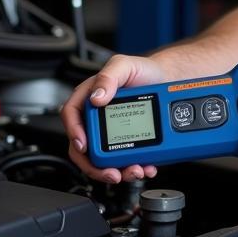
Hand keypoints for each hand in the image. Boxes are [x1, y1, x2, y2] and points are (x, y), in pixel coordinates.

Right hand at [61, 52, 172, 183]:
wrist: (166, 80)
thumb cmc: (143, 71)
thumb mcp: (124, 65)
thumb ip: (108, 77)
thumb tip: (96, 97)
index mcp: (89, 97)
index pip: (71, 116)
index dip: (73, 132)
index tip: (83, 145)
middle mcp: (96, 117)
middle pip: (84, 147)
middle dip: (95, 165)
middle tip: (111, 172)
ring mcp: (110, 132)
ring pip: (103, 160)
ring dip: (116, 170)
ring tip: (134, 171)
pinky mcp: (126, 142)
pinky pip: (123, 160)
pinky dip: (132, 168)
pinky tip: (145, 166)